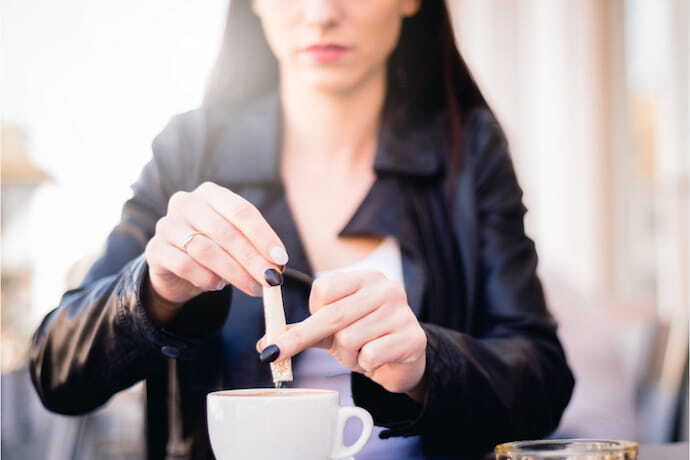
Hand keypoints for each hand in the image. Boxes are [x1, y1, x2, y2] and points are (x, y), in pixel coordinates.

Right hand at [144, 181, 287, 323]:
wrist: (176, 267)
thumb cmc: (215, 248)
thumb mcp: (236, 242)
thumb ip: (255, 247)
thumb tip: (277, 265)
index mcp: (211, 194)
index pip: (241, 211)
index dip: (263, 236)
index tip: (281, 259)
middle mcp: (186, 203)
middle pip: (225, 231)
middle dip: (251, 259)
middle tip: (270, 280)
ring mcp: (167, 225)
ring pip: (205, 250)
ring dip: (234, 273)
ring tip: (252, 288)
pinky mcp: (155, 250)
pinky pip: (185, 265)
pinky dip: (206, 278)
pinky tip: (218, 286)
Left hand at [256, 270, 427, 398]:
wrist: (404, 360)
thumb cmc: (366, 338)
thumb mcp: (333, 331)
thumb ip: (302, 332)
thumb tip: (265, 344)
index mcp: (366, 278)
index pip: (324, 288)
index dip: (312, 310)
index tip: (310, 327)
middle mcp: (385, 288)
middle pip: (332, 314)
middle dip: (301, 338)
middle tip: (274, 354)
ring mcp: (402, 311)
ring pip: (349, 339)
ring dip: (347, 355)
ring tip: (361, 353)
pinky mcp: (412, 337)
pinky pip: (370, 355)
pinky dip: (366, 363)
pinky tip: (377, 358)